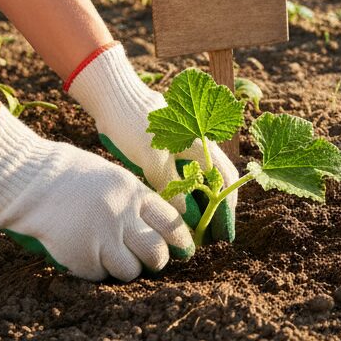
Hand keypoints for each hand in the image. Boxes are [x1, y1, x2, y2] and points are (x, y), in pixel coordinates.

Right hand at [0, 105, 194, 281]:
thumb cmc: (78, 178)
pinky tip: (88, 255)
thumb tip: (162, 228)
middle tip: (151, 262)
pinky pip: (100, 276)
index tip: (184, 250)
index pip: (172, 223)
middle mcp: (123, 217)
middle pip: (156, 253)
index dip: (181, 241)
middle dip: (157, 262)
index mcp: (136, 194)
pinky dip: (97, 271)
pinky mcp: (80, 256)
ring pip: (130, 271)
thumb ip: (139, 203)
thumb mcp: (118, 180)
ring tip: (114, 258)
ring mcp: (102, 238)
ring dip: (126, 269)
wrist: (36, 181)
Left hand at [68, 44, 237, 242]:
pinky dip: (179, 200)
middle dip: (214, 213)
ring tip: (193, 235)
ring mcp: (180, 152)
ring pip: (195, 186)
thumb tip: (188, 220)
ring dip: (196, 209)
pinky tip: (173, 217)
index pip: (225, 180)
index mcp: (202, 144)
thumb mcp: (152, 156)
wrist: (113, 98)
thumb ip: (171, 185)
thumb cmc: (135, 122)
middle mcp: (196, 148)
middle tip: (209, 241)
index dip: (227, 208)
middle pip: (213, 185)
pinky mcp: (163, 156)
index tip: (224, 235)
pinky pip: (178, 183)